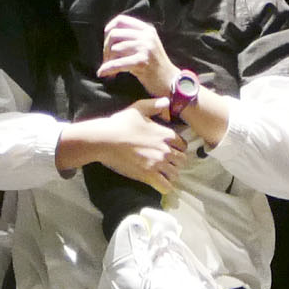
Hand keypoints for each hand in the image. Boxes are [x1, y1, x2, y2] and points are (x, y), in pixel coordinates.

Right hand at [60, 100, 187, 191]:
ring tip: (163, 174)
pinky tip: (160, 185)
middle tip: (167, 163)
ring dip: (170, 175)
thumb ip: (154, 105)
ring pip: (175, 174)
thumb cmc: (120, 123)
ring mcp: (158, 163)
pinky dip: (165, 187)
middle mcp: (165, 149)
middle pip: (182, 160)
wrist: (105, 139)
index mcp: (165, 134)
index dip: (178, 148)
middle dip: (176, 162)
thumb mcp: (138, 108)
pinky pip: (165, 186)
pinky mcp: (148, 175)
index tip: (171, 150)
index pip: (183, 145)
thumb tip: (166, 101)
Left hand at [95, 12, 179, 98]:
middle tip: (106, 60)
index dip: (109, 29)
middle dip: (106, 48)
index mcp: (147, 30)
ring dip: (107, 61)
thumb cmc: (154, 66)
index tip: (105, 41)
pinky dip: (107, 68)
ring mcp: (145, 48)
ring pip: (114, 48)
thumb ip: (133, 37)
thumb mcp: (147, 45)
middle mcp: (146, 36)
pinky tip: (103, 73)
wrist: (170, 81)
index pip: (121, 20)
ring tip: (109, 70)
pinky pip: (118, 63)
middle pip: (114, 34)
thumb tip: (108, 35)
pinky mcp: (142, 61)